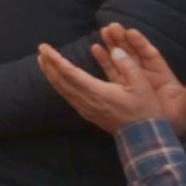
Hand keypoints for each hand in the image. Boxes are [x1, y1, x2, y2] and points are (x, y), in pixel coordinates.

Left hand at [37, 38, 185, 133]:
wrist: (144, 138)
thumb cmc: (145, 110)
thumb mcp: (142, 85)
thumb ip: (127, 65)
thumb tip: (115, 50)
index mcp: (97, 92)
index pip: (70, 73)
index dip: (55, 60)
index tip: (44, 48)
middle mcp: (87, 101)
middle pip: (61, 81)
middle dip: (49, 65)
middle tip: (41, 50)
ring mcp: (85, 109)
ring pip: (62, 90)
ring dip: (51, 75)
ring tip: (44, 62)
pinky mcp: (87, 114)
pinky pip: (68, 96)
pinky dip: (59, 85)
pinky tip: (57, 79)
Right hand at [98, 24, 185, 135]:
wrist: (160, 136)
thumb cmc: (175, 120)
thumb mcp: (185, 107)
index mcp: (161, 75)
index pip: (150, 55)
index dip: (141, 43)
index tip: (131, 32)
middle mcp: (146, 74)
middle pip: (133, 53)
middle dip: (123, 39)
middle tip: (111, 26)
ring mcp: (132, 80)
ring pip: (121, 58)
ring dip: (112, 45)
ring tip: (102, 31)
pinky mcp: (121, 87)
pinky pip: (112, 70)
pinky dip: (104, 59)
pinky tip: (95, 48)